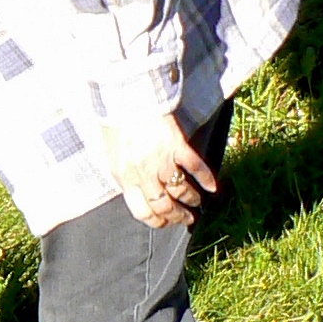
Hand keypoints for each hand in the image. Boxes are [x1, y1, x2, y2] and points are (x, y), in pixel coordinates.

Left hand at [100, 114, 218, 228]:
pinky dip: (207, 179)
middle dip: (177, 217)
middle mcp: (143, 174)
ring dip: (191, 200)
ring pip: (181, 191)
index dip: (157, 222)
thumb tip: (136, 194)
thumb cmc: (114, 126)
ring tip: (196, 204)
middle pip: (164, 206)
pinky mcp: (177, 146)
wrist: (125, 98)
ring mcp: (162, 160)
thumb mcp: (110, 157)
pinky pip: (196, 168)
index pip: (142, 212)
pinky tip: (212, 187)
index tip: (165, 223)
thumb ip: (124, 177)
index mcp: (124, 178)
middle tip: (186, 219)